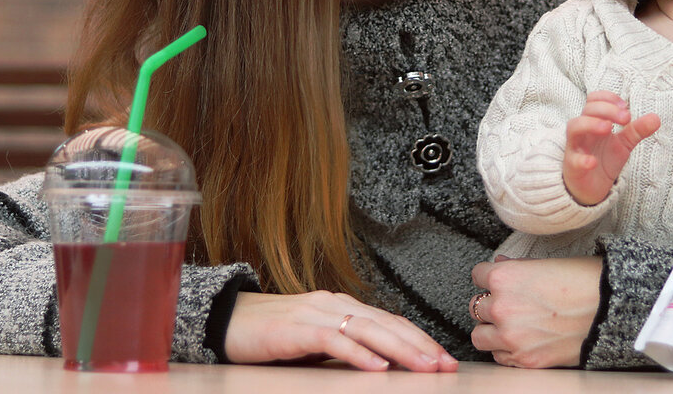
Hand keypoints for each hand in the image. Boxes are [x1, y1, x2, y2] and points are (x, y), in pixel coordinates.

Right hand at [224, 290, 457, 371]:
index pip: (390, 322)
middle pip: (386, 324)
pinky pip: (333, 340)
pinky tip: (376, 367)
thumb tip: (381, 366)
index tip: (444, 359)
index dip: (419, 339)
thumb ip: (346, 347)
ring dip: (399, 350)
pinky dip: (358, 353)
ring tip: (423, 367)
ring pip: (367, 329)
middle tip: (446, 365)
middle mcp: (334, 304)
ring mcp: (315, 314)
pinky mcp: (295, 330)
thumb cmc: (272, 335)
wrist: (227, 320)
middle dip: (420, 345)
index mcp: (342, 306)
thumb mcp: (316, 342)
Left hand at [470, 256, 601, 367]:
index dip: (489, 277)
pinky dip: (506, 351)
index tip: (497, 281)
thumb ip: (516, 267)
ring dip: (491, 330)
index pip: (477, 275)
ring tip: (509, 325)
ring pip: (479, 336)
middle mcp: (501, 308)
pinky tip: (521, 341)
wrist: (611, 310)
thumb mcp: (546, 264)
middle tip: (507, 304)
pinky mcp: (525, 359)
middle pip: (475, 306)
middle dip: (490, 304)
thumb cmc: (585, 281)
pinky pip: (499, 357)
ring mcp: (511, 337)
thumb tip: (499, 264)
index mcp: (504, 278)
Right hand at [564, 91, 660, 205]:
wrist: (590, 188)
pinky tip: (592, 162)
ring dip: (590, 124)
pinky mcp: (573, 167)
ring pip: (574, 128)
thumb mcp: (623, 144)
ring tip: (608, 128)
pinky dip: (582, 160)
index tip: (625, 108)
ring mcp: (576, 147)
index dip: (608, 98)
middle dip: (606, 110)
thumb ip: (637, 130)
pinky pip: (574, 160)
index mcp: (594, 122)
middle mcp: (583, 131)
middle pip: (587, 110)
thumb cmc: (603, 160)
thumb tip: (656, 118)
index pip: (594, 100)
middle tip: (626, 118)